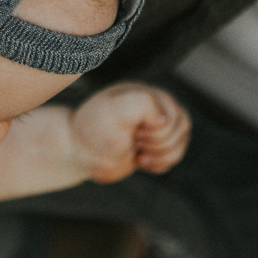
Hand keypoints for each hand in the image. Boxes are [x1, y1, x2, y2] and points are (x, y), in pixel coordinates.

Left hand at [68, 82, 191, 183]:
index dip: (152, 132)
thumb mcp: (114, 111)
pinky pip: (173, 157)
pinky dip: (159, 164)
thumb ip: (143, 104)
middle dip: (155, 143)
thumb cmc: (94, 132)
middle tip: (130, 139)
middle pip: (180, 130)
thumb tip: (166, 119)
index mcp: (147, 93)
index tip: (129, 130)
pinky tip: (140, 160)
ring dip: (158, 155)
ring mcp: (157, 125)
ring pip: (179, 144)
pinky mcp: (155, 144)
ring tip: (135, 150)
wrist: (78, 152)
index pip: (170, 119)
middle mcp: (155, 105)